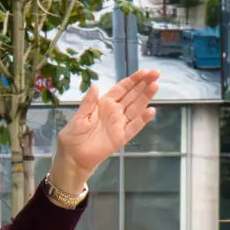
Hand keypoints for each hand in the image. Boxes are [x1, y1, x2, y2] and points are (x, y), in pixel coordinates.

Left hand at [49, 69, 160, 193]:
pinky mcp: (122, 137)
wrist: (73, 157)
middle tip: (156, 73)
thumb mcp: (79, 116)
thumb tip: (95, 84)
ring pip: (136, 108)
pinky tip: (150, 111)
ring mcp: (120, 124)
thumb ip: (89, 102)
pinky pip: (134, 127)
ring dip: (145, 97)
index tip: (145, 72)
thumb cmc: (73, 136)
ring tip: (155, 86)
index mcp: (104, 104)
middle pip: (132, 95)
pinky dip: (142, 120)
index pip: (121, 89)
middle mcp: (115, 112)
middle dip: (144, 84)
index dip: (133, 80)